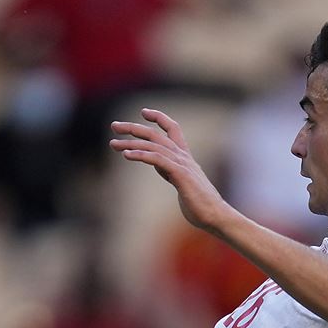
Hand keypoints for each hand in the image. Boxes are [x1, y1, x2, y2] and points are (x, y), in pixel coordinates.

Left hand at [110, 109, 235, 232]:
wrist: (214, 216)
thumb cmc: (199, 204)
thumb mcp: (181, 182)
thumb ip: (169, 171)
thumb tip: (157, 164)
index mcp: (185, 157)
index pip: (173, 129)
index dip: (159, 118)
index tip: (143, 112)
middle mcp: (183, 157)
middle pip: (156, 134)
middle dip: (133, 128)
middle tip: (114, 126)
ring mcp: (183, 164)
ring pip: (153, 146)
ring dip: (131, 143)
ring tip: (113, 143)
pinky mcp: (180, 175)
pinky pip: (157, 159)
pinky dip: (140, 154)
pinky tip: (126, 155)